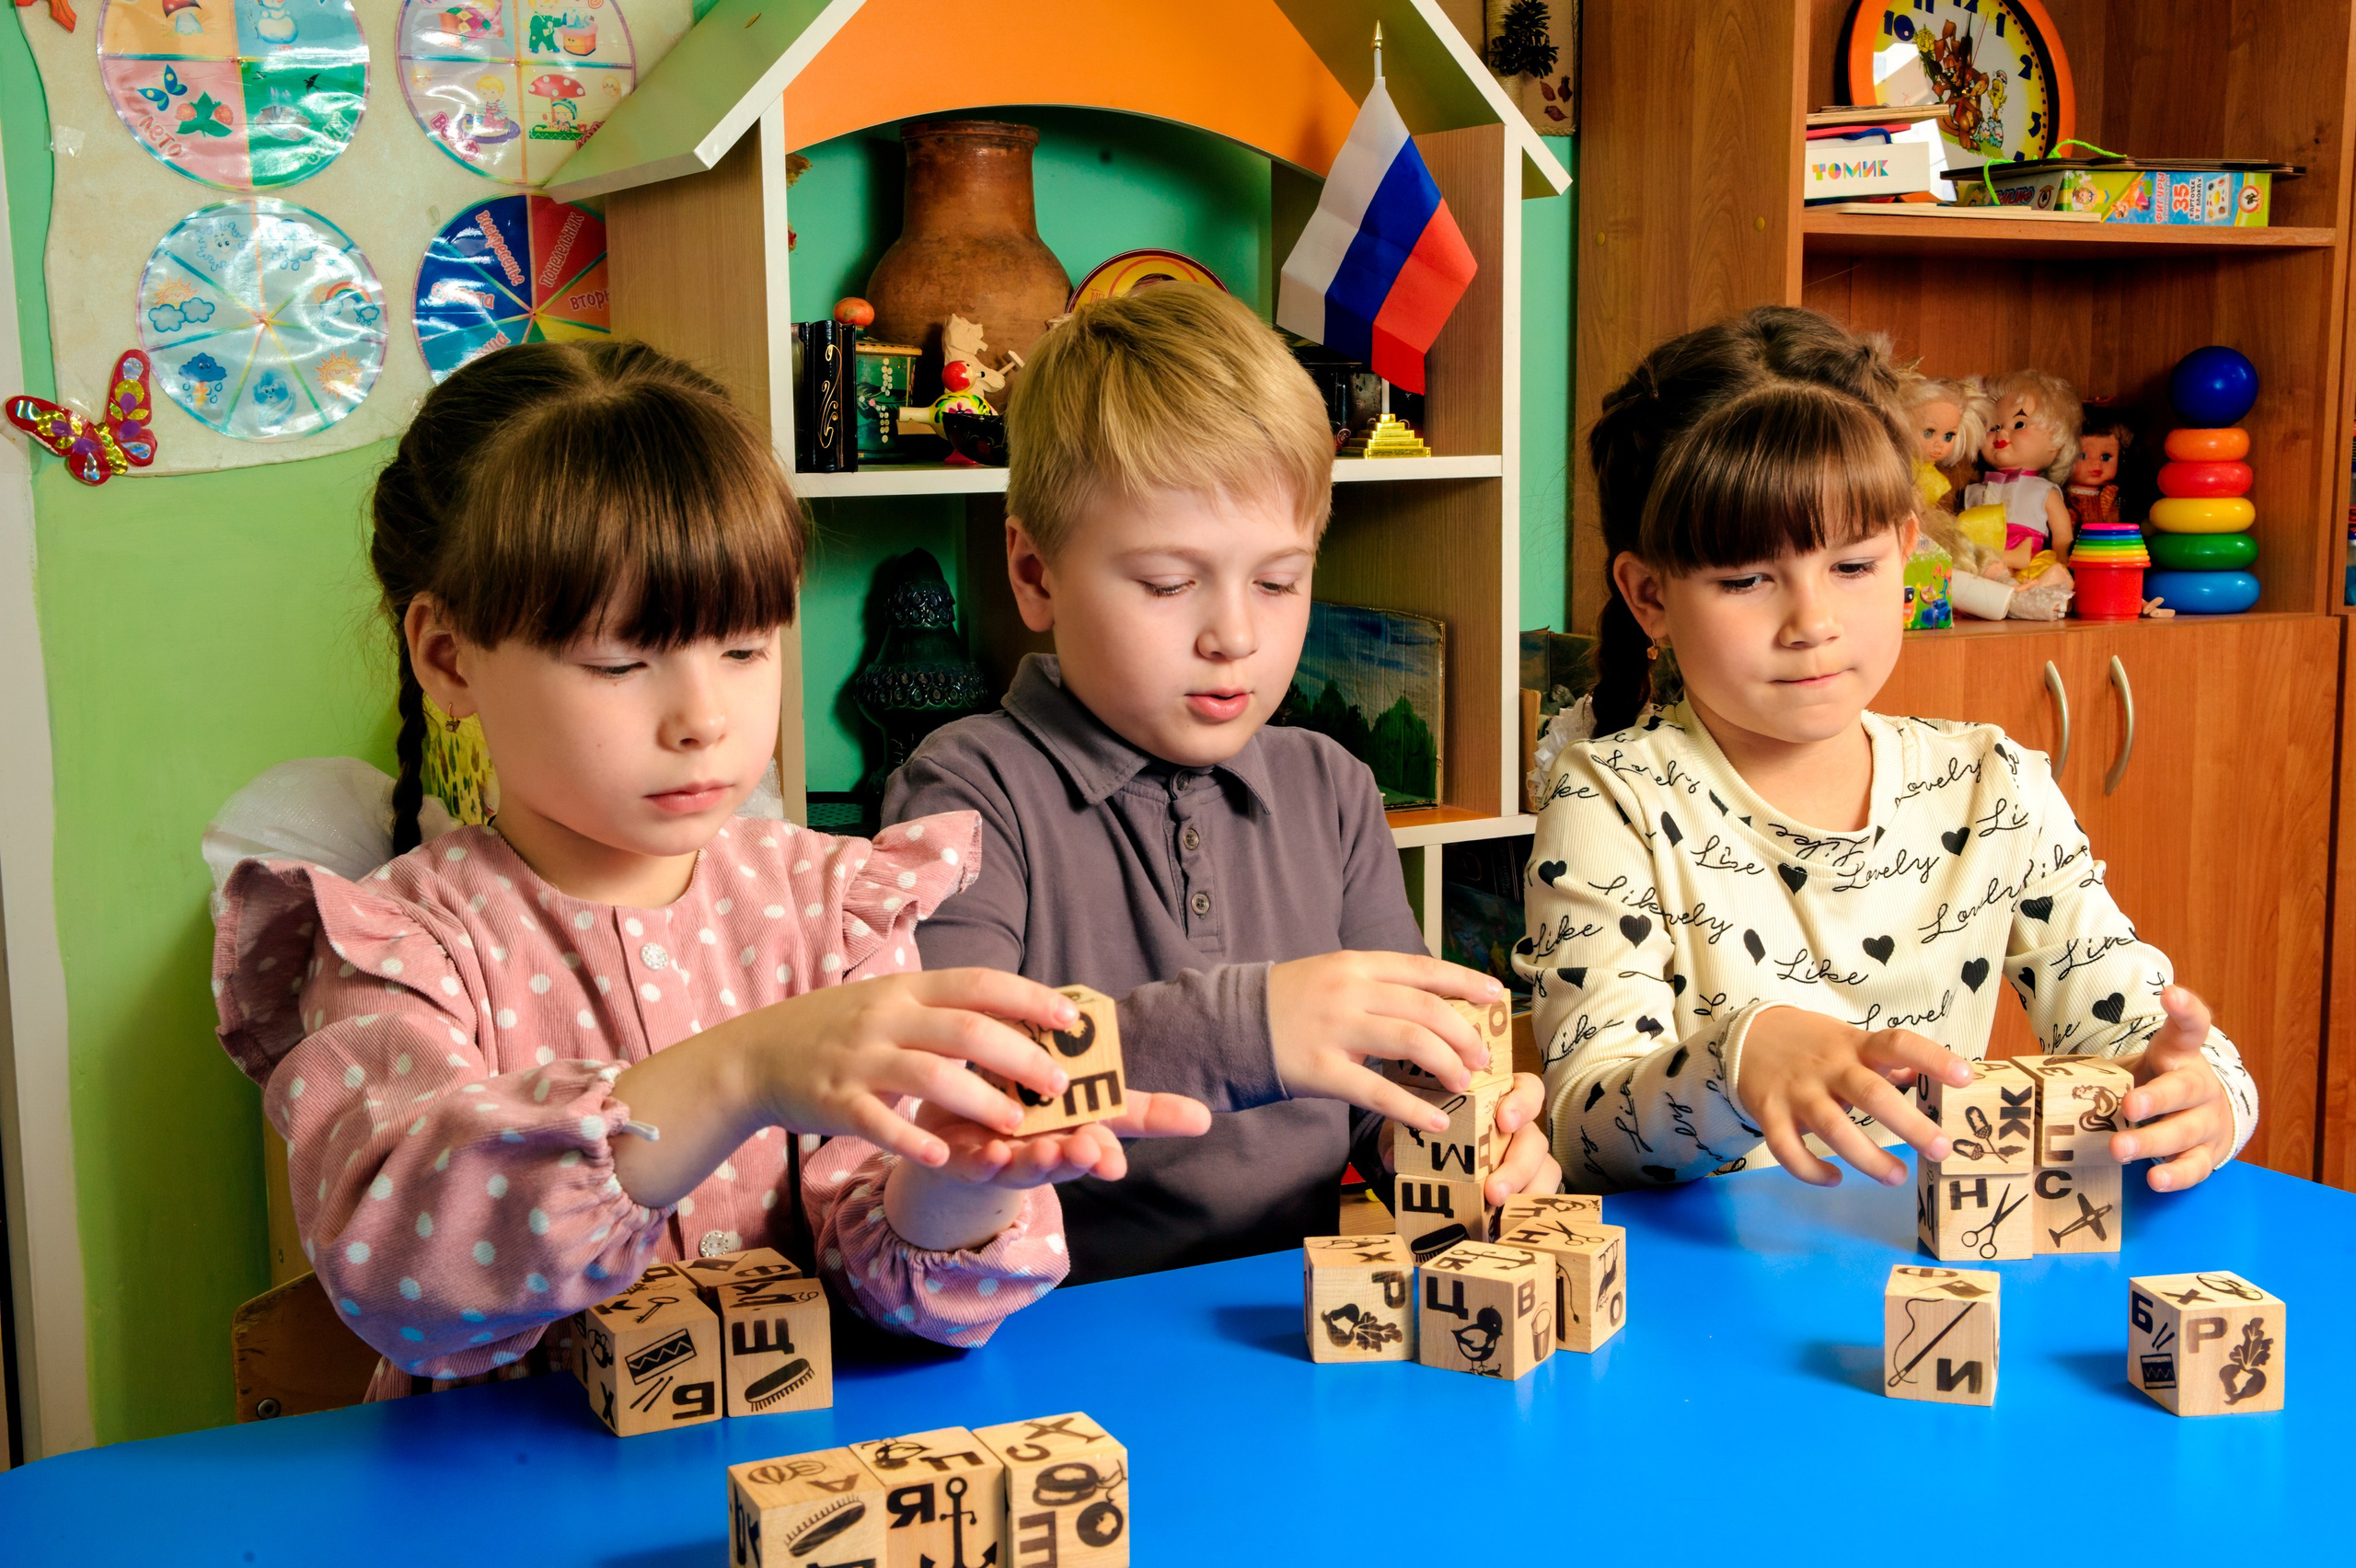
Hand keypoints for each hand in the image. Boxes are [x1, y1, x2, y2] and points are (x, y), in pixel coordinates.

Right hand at [731, 968, 1077, 1164]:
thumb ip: (940, 1009)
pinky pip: (878, 1121)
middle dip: (1019, 1056)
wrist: (754, 1055)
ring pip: (930, 1075)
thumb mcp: (887, 1002)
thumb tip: (1011, 1015)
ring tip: (1016, 1124)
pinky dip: (912, 1138)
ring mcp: (858, 1059)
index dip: (1029, 1000)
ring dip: (979, 1100)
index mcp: (906, 989)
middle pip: (965, 1030)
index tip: (1072, 1019)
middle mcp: (885, 1017)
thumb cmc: (836, 1030)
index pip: (979, 984)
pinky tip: (944, 1155)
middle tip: (1058, 1085)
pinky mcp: (834, 1100)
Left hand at [913, 1091, 1213, 1189]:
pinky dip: (981, 1161)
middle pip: (1065, 1160)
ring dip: (1035, 1161)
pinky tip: (989, 1152)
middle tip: (1086, 1151)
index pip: (1102, 1146)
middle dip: (1077, 1159)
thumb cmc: (1035, 1109)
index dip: (1108, 1155)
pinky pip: (972, 1165)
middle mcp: (1045, 1152)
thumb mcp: (1089, 1100)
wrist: (962, 1123)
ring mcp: (1005, 1160)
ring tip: (1043, 1151)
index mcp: (1076, 1135)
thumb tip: (1206, 1118)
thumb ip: (1141, 1109)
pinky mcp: (966, 1161)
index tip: (1115, 1164)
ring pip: (1022, 1166)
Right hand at [1268, 951, 1503, 1133]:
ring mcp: (1335, 1030)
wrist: (1230, 1024)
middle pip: (1426, 1008)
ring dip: (1447, 1063)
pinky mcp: (1321, 1070)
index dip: (1464, 980)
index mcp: (1355, 966)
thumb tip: (1431, 1002)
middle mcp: (1349, 992)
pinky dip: (1412, 1108)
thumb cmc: (1288, 1003)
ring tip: (1464, 1082)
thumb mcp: (1331, 976)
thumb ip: (1376, 986)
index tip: (1496, 994)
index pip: (1422, 968)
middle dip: (1463, 1033)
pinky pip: (1377, 1091)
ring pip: (1410, 1043)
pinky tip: (1436, 1120)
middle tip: (1482, 1057)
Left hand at [1378, 1073, 1560, 1206]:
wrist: (1433, 1173)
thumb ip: (1407, 1138)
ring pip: (1544, 1172)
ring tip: (1497, 1212)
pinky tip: (1504, 1226)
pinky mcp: (1530, 1188)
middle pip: (1535, 1140)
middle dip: (1518, 1166)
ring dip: (1522, 1195)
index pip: (1527, 1090)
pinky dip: (1524, 1212)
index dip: (1522, 1103)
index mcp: (1499, 1103)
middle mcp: (1521, 1130)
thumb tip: (1395, 1158)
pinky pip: (1539, 1200)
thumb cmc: (1435, 1141)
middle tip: (1494, 1190)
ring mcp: (1529, 1160)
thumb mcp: (1419, 1134)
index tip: (1504, 1121)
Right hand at [1736, 1005, 1972, 1186]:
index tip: (1966, 1078)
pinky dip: (1811, 1170)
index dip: (1933, 1059)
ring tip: (1897, 1177)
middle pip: (1872, 1094)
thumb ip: (1889, 1060)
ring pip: (1834, 1128)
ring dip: (1868, 1157)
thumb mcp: (1851, 1041)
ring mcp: (1797, 1092)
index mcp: (1854, 1046)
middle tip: (1941, 1150)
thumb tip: (1935, 1075)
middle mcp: (1828, 1068)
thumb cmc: (1814, 1045)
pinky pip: (1788, 1148)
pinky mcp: (1770, 1113)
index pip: (1898, 1044)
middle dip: (1909, 1124)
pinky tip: (1835, 1179)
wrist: (1748, 1038)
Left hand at [2109, 985, 2234, 1190]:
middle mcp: (2199, 1085)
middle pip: (2182, 1088)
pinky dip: (2175, 1174)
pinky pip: (2195, 1167)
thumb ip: (2106, 1066)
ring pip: (2184, 1130)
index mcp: (2180, 1055)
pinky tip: (2154, 1178)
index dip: (2184, 1009)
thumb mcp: (2141, 1065)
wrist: (2209, 1114)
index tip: (2171, 994)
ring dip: (2151, 1141)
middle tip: (2128, 1106)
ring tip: (2119, 1148)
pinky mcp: (2208, 1154)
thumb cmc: (2159, 1084)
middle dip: (2154, 1098)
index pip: (2189, 1027)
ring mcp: (2207, 1120)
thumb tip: (2033, 1073)